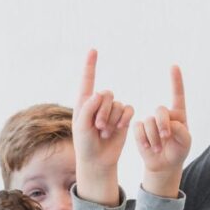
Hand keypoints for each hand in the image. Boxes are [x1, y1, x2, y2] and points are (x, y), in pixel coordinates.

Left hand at [72, 49, 133, 204]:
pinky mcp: (123, 118)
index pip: (88, 80)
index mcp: (84, 103)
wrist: (98, 160)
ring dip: (112, 119)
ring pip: (117, 104)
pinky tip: (118, 129)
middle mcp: (98, 104)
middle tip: (98, 127)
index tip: (93, 50)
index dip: (90, 65)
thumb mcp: (81, 126)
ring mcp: (111, 111)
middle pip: (106, 93)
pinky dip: (123, 119)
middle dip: (103, 110)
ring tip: (104, 133)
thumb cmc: (85, 144)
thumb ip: (88, 108)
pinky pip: (128, 109)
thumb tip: (99, 93)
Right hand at [135, 66, 190, 197]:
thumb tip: (168, 123)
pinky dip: (143, 139)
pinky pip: (138, 128)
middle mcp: (164, 115)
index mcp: (178, 114)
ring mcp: (151, 122)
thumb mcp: (185, 143)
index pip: (177, 95)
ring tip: (158, 148)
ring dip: (154, 137)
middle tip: (166, 137)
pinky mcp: (139, 129)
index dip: (175, 80)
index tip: (174, 66)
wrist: (164, 165)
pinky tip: (148, 147)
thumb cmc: (178, 151)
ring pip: (148, 122)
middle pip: (160, 110)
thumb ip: (181, 131)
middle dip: (163, 124)